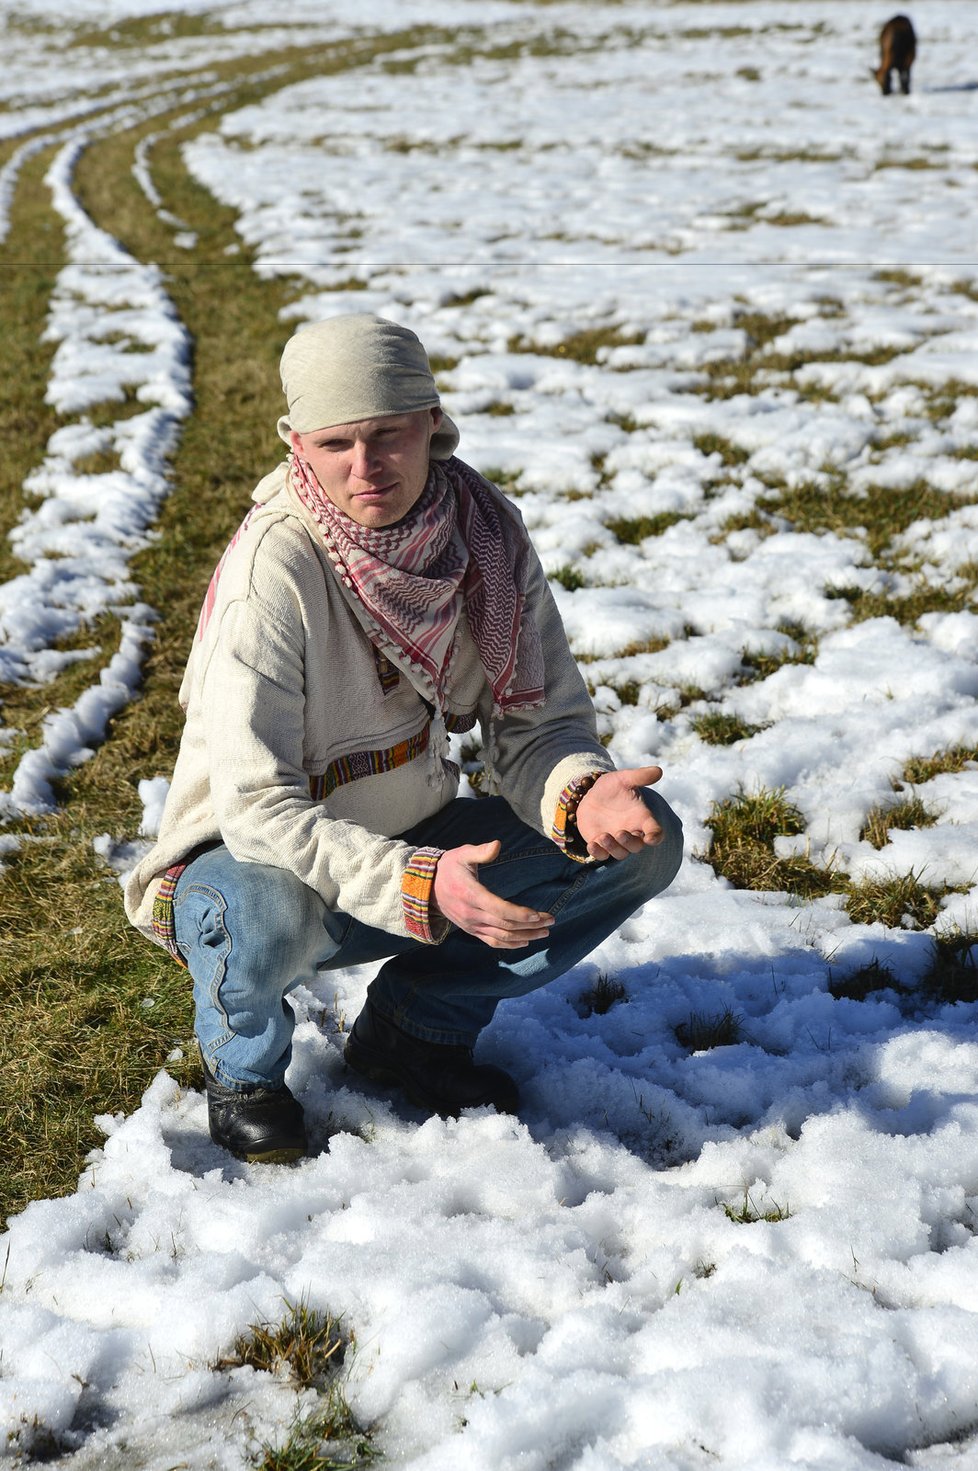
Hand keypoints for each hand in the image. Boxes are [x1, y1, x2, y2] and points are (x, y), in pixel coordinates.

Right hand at [432, 839, 553, 948]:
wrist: (427, 888)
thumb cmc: (449, 867)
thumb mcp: (462, 854)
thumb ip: (481, 851)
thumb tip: (498, 844)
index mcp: (471, 894)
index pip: (500, 910)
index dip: (521, 914)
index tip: (539, 915)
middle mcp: (471, 914)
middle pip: (506, 925)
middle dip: (531, 925)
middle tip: (551, 921)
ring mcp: (471, 925)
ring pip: (502, 936)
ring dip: (525, 936)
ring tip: (545, 932)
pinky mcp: (471, 930)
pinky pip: (493, 942)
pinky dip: (510, 944)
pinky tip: (526, 941)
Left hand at [575, 766, 664, 860]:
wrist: (591, 795)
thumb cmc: (612, 787)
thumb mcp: (624, 779)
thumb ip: (640, 776)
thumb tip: (659, 770)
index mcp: (642, 818)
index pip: (655, 832)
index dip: (655, 836)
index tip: (651, 838)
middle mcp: (631, 833)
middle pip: (637, 847)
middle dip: (630, 843)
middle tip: (620, 833)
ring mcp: (616, 841)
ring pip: (620, 853)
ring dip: (613, 848)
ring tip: (603, 836)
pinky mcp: (600, 845)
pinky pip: (601, 855)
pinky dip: (597, 853)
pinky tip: (591, 845)